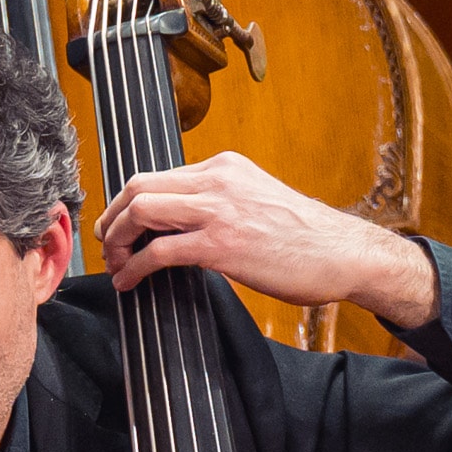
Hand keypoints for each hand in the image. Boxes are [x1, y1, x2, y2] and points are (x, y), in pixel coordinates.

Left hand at [95, 151, 438, 328]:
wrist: (343, 252)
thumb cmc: (306, 237)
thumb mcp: (258, 201)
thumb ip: (223, 203)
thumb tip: (189, 224)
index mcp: (223, 167)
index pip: (158, 176)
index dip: (129, 204)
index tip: (121, 228)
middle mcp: (216, 180)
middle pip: (139, 186)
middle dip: (113, 218)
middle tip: (108, 246)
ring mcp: (218, 211)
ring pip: (142, 211)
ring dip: (118, 242)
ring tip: (116, 267)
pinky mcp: (221, 245)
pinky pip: (160, 251)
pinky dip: (136, 269)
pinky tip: (131, 283)